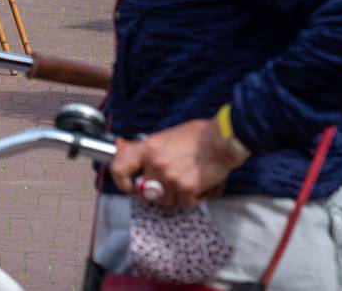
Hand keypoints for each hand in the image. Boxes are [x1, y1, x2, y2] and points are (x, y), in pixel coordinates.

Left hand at [110, 118, 244, 208]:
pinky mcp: (187, 188)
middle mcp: (156, 164)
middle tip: (171, 185)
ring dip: (177, 197)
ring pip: (166, 201)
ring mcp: (170, 177)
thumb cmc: (196, 136)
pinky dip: (192, 199)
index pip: (120, 168)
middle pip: (147, 193)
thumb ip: (151, 153)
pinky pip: (184, 204)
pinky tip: (199, 186)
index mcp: (147, 148)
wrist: (222, 139)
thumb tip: (141, 168)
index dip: (122, 182)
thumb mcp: (165, 137)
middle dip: (158, 193)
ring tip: (188, 181)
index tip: (130, 187)